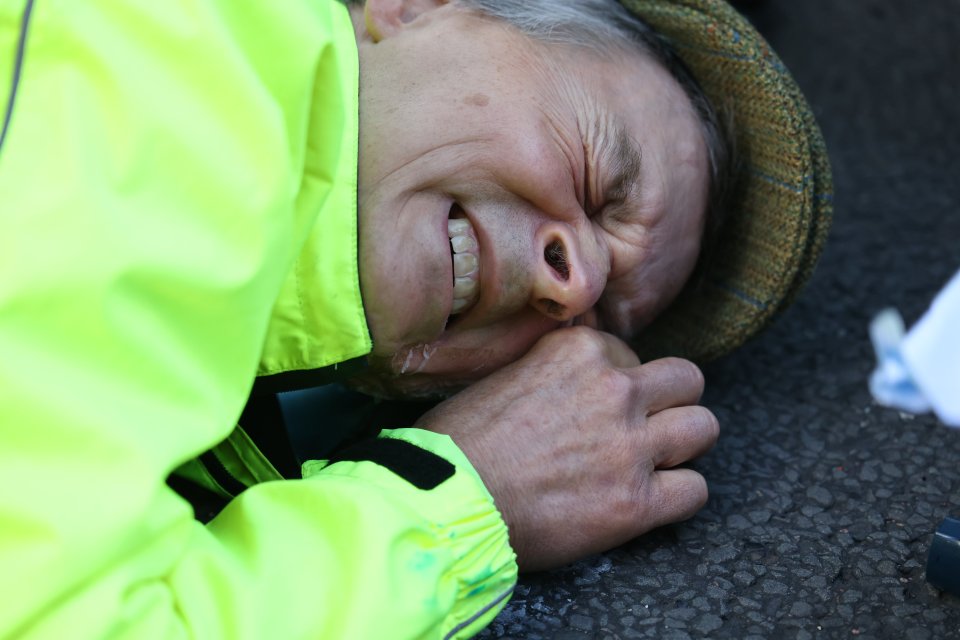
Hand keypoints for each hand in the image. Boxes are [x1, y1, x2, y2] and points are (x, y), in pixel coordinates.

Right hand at [415, 326, 717, 571]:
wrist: (447, 500)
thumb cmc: (458, 442)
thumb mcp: (503, 374)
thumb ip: (550, 367)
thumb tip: (570, 376)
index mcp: (580, 350)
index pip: (631, 355)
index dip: (618, 383)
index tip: (598, 408)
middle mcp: (614, 389)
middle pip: (686, 381)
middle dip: (670, 402)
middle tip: (645, 427)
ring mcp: (630, 445)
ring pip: (703, 428)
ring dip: (683, 445)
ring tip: (656, 462)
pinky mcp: (636, 502)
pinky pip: (695, 490)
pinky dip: (678, 496)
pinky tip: (649, 502)